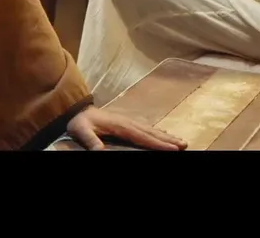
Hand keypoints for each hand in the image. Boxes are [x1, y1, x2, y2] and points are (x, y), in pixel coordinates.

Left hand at [67, 106, 186, 150]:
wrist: (75, 108)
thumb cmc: (78, 121)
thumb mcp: (81, 130)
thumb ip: (90, 141)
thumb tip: (99, 151)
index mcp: (120, 125)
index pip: (142, 135)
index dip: (157, 142)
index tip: (172, 148)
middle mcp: (127, 122)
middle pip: (151, 132)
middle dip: (168, 139)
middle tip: (184, 144)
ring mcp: (127, 120)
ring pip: (150, 129)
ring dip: (166, 135)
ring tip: (180, 141)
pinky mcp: (126, 121)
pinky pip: (145, 127)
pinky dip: (157, 131)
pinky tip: (163, 134)